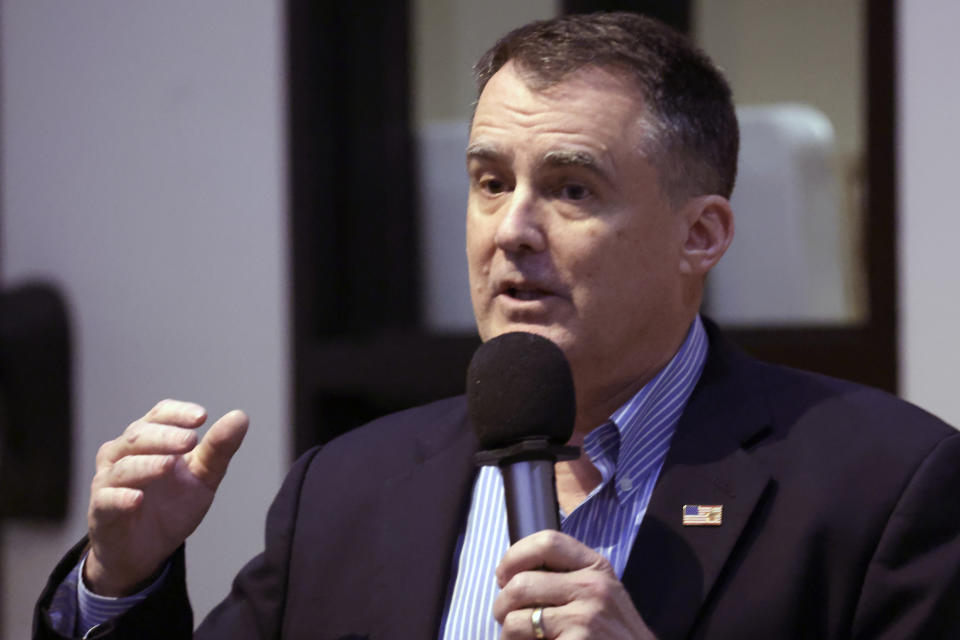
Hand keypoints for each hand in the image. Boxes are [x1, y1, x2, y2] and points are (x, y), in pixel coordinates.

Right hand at [84, 399, 247, 595]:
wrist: (146, 552)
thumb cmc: (171, 507)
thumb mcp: (203, 477)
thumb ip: (219, 449)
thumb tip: (240, 417)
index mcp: (149, 440)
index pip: (159, 415)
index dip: (178, 413)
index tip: (201, 417)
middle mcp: (123, 455)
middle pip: (139, 436)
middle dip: (166, 436)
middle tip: (190, 441)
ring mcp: (109, 482)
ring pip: (124, 466)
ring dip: (147, 464)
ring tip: (169, 465)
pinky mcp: (101, 511)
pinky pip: (107, 500)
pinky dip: (121, 498)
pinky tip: (137, 499)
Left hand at [494, 530, 655, 638]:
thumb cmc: (615, 635)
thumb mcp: (602, 594)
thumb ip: (568, 577)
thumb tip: (513, 573)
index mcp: (597, 568)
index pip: (547, 541)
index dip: (515, 555)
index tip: (504, 575)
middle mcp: (593, 588)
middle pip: (521, 583)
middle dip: (502, 605)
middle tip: (506, 618)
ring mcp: (585, 618)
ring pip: (516, 619)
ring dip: (508, 634)